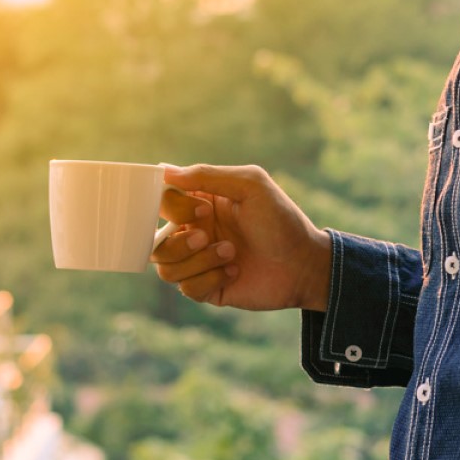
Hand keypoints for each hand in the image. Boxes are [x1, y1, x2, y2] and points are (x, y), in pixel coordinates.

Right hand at [150, 164, 331, 311]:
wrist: (304, 264)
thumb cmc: (281, 220)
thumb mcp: (251, 185)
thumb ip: (207, 175)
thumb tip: (164, 171)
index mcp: (200, 202)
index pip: (161, 200)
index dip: (173, 206)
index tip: (204, 208)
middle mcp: (194, 230)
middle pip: (154, 238)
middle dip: (180, 241)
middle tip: (207, 236)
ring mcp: (198, 261)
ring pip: (165, 266)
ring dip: (198, 261)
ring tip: (231, 254)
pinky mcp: (206, 287)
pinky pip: (186, 288)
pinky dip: (210, 279)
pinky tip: (235, 272)